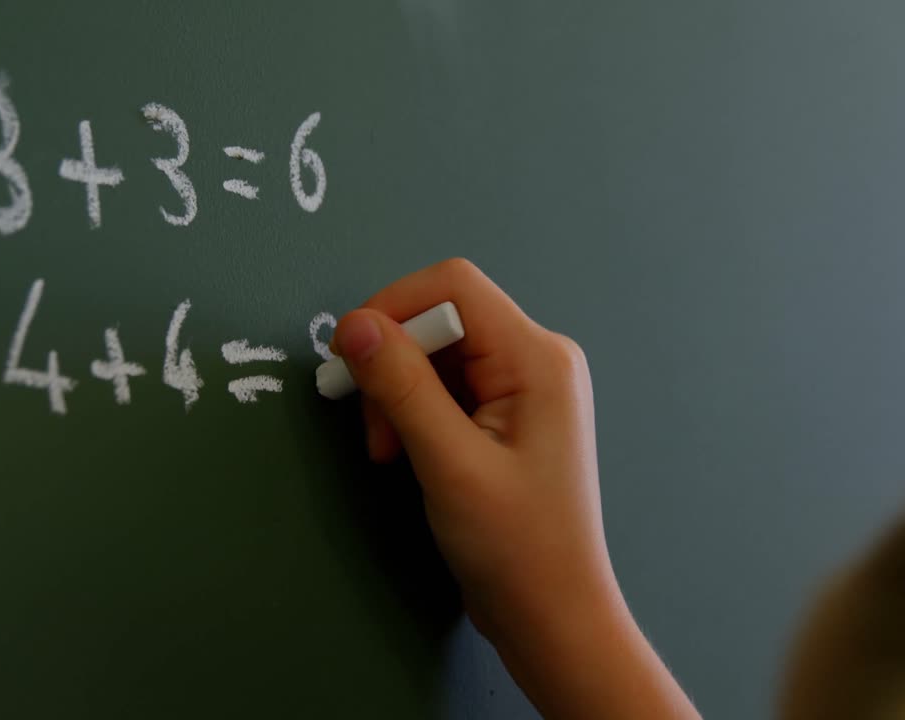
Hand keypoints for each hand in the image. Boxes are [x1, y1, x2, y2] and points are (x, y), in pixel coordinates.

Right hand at [332, 259, 698, 719]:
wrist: (554, 616)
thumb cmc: (516, 546)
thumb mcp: (449, 463)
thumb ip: (401, 387)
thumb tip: (352, 324)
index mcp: (538, 357)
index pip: (453, 286)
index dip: (392, 307)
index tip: (350, 358)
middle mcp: (538, 359)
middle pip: (443, 319)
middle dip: (394, 364)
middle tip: (375, 432)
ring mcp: (525, 389)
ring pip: (439, 356)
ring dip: (400, 395)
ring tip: (390, 453)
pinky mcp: (508, 418)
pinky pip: (449, 388)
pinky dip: (416, 413)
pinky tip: (408, 456)